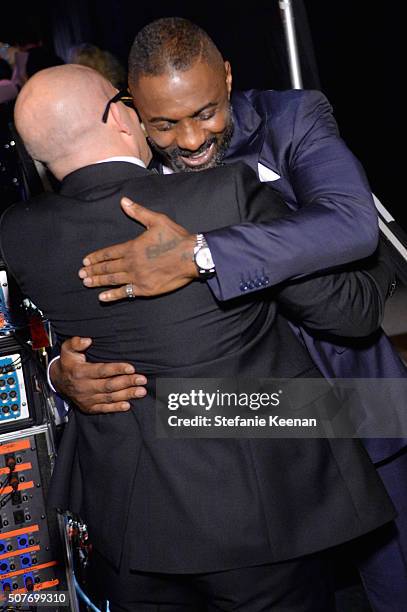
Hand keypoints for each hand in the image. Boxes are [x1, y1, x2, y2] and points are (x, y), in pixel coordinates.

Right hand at [50, 337, 146, 413]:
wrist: (58, 381)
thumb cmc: (68, 362)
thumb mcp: (67, 349)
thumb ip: (75, 343)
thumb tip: (87, 340)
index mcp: (80, 372)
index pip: (102, 371)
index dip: (117, 369)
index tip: (131, 368)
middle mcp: (84, 387)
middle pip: (109, 385)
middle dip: (127, 382)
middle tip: (142, 379)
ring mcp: (87, 399)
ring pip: (110, 397)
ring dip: (127, 395)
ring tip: (141, 391)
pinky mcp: (89, 407)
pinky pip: (104, 409)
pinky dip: (116, 408)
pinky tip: (128, 405)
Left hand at [78, 197, 197, 301]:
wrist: (192, 257)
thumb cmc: (176, 238)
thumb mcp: (157, 220)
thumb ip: (138, 212)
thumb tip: (123, 201)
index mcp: (132, 247)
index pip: (109, 253)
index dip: (96, 257)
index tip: (85, 261)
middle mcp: (132, 263)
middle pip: (108, 267)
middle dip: (93, 270)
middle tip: (81, 274)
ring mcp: (138, 277)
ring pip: (113, 280)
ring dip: (98, 281)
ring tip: (87, 283)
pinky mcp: (146, 289)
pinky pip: (125, 292)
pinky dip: (113, 295)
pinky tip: (102, 297)